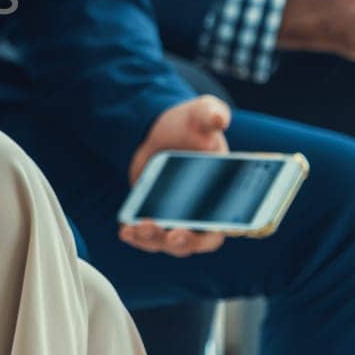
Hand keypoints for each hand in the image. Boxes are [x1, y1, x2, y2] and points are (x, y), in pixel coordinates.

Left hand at [120, 95, 231, 257]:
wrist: (158, 131)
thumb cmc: (188, 125)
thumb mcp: (200, 112)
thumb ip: (211, 113)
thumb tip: (219, 119)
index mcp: (223, 194)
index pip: (229, 223)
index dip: (220, 230)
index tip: (210, 228)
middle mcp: (202, 212)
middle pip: (197, 240)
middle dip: (185, 242)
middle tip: (174, 234)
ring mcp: (176, 217)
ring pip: (169, 242)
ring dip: (155, 240)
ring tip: (140, 228)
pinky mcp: (155, 217)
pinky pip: (147, 236)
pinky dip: (137, 237)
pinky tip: (125, 230)